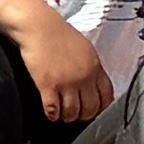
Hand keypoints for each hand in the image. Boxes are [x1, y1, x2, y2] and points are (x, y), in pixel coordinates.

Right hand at [0, 0, 111, 126]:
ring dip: (67, 117)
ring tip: (62, 115)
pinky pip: (53, 109)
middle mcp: (83, 77)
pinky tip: (50, 112)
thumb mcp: (84, 48)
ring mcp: (66, 83)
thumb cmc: (57, 33)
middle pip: (90, 108)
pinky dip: (52, 115)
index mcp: (95, 67)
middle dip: (83, 115)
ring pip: (72, 113)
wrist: (37, 26)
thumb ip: (91, 67)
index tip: (95, 111)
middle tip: (76, 115)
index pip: (107, 97)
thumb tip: (93, 83)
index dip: (101, 108)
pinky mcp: (47, 85)